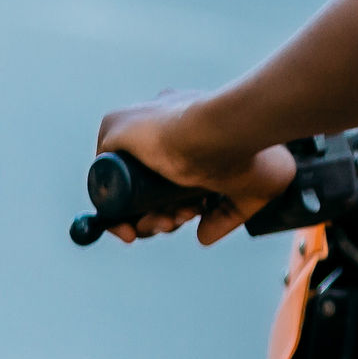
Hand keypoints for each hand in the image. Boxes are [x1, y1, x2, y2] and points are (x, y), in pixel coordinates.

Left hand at [92, 92, 299, 245]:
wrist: (234, 127)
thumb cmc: (255, 150)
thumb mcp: (254, 189)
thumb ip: (228, 214)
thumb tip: (201, 236)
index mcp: (190, 127)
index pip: (169, 171)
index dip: (174, 204)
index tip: (185, 219)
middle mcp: (160, 123)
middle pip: (146, 185)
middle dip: (159, 215)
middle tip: (173, 225)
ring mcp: (136, 125)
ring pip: (128, 186)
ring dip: (142, 217)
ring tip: (165, 223)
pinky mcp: (116, 128)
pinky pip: (102, 178)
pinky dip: (113, 208)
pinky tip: (135, 222)